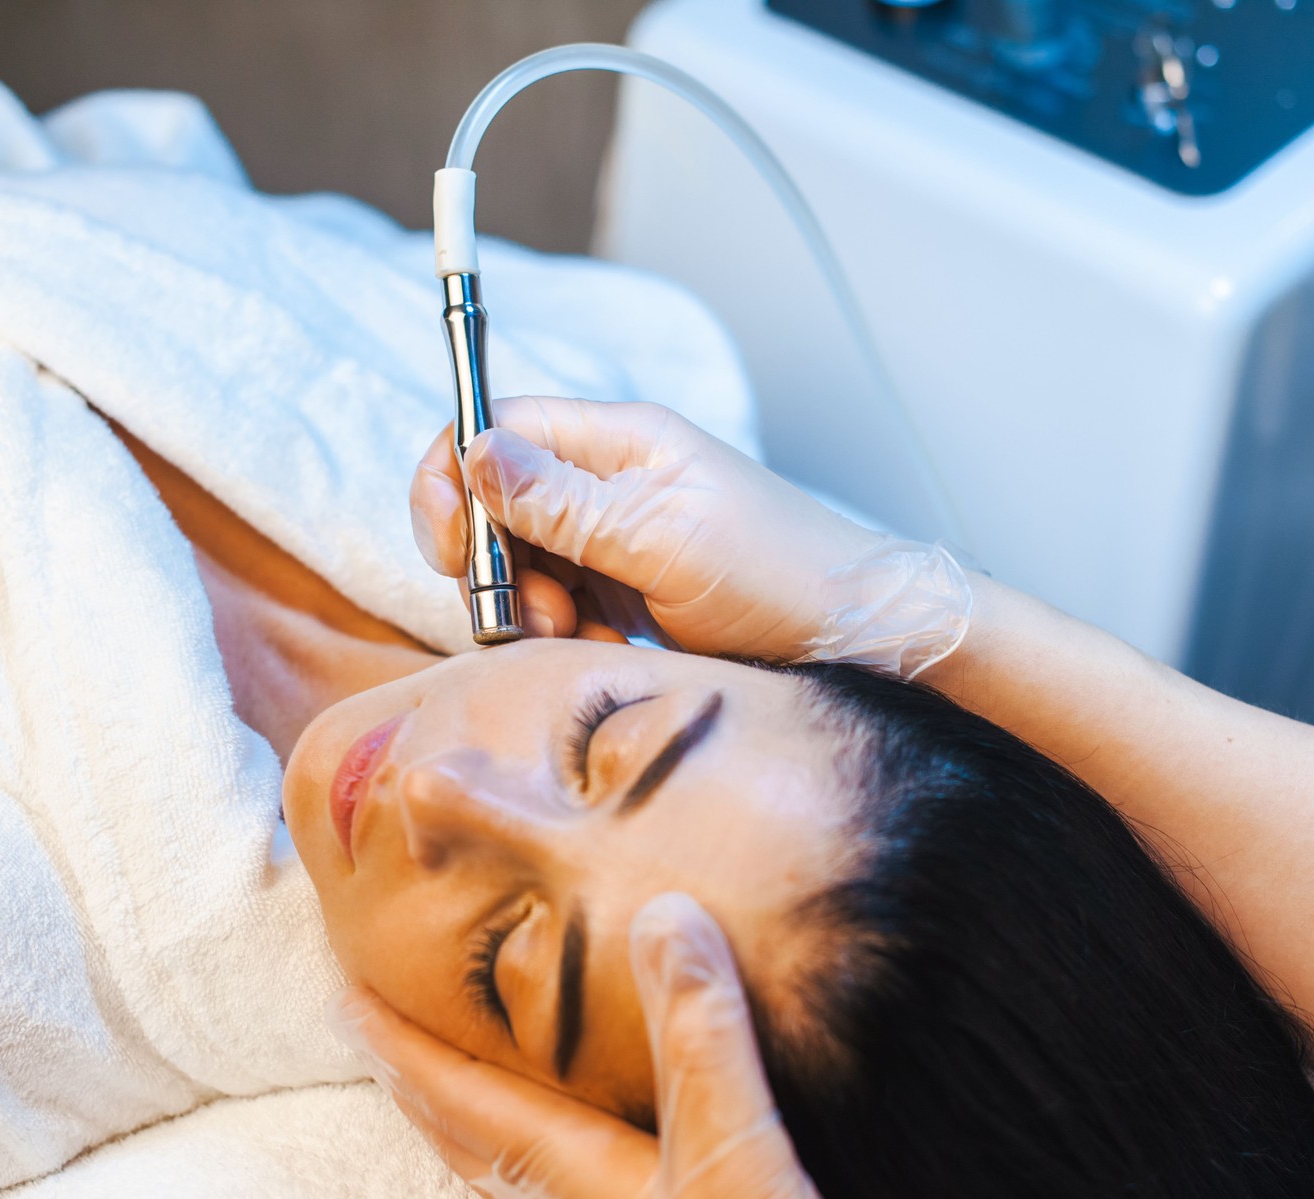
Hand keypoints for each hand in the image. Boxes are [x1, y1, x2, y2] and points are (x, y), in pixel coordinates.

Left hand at [329, 892, 864, 1198]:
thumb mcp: (737, 1152)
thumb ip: (701, 1039)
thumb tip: (665, 915)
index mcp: (576, 1180)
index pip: (461, 1099)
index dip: (402, 1045)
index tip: (345, 997)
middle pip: (465, 1140)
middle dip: (416, 1080)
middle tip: (370, 1029)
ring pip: (504, 1170)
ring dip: (462, 1117)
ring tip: (442, 1079)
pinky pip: (553, 1191)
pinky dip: (529, 1149)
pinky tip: (564, 1152)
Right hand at [409, 397, 970, 676]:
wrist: (860, 640)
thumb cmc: (781, 576)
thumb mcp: (664, 539)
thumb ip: (563, 502)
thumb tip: (472, 449)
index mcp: (620, 441)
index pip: (495, 430)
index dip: (454, 484)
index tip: (453, 552)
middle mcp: (611, 482)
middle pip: (496, 506)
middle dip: (496, 568)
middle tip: (540, 618)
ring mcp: (618, 537)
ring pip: (522, 567)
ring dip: (534, 613)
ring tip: (589, 638)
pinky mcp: (629, 590)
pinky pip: (561, 611)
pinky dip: (572, 639)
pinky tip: (615, 651)